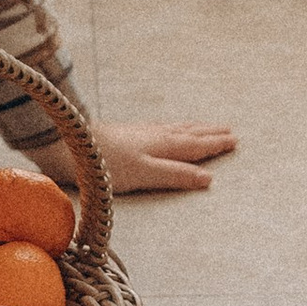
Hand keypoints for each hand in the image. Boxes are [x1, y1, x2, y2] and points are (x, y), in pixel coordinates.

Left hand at [92, 118, 236, 194]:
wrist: (71, 141)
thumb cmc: (107, 162)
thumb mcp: (145, 174)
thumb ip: (175, 175)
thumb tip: (208, 179)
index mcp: (164, 146)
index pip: (196, 146)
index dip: (215, 145)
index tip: (234, 140)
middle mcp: (156, 135)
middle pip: (189, 133)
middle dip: (210, 133)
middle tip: (229, 130)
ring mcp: (141, 132)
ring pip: (176, 128)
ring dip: (194, 128)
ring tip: (206, 126)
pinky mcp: (127, 132)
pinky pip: (162, 127)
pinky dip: (174, 127)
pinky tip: (167, 128)